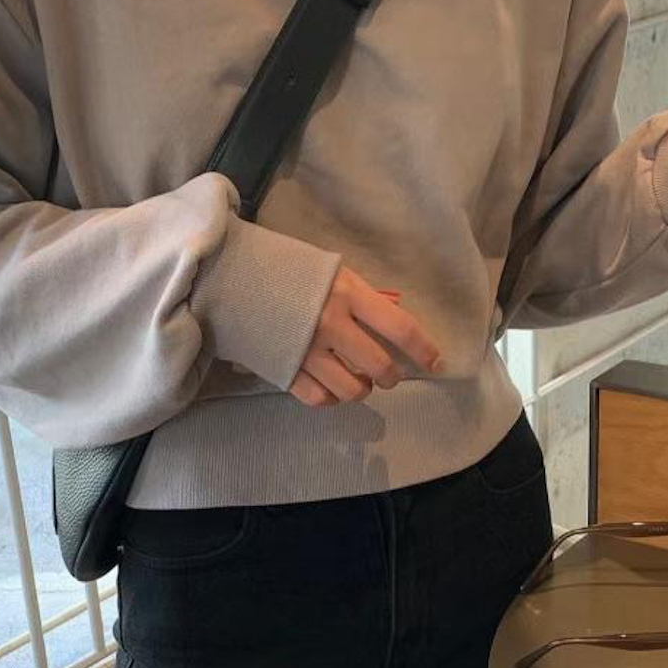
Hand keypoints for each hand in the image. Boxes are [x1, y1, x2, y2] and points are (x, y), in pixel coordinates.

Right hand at [291, 268, 440, 408]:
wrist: (231, 276)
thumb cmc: (285, 268)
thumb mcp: (330, 271)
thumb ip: (360, 297)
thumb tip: (390, 321)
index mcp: (348, 294)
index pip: (399, 328)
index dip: (423, 349)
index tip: (436, 362)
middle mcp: (331, 325)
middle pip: (379, 366)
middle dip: (391, 376)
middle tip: (389, 375)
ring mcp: (307, 352)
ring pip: (352, 390)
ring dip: (363, 390)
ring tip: (360, 382)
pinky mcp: (285, 370)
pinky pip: (319, 399)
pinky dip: (332, 399)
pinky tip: (333, 389)